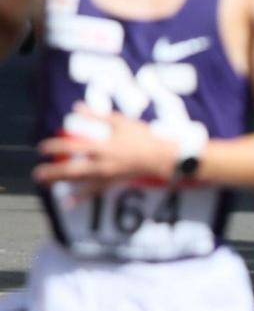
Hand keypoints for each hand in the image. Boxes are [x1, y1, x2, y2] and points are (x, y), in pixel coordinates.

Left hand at [33, 103, 177, 188]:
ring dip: (61, 183)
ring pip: (79, 182)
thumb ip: (98, 115)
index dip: (55, 148)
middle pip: (71, 170)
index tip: (42, 148)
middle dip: (52, 173)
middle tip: (37, 173)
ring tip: (45, 183)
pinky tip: (68, 203)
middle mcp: (101, 163)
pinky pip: (93, 192)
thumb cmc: (141, 136)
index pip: (72, 148)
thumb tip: (77, 108)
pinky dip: (79, 198)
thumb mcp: (120, 121)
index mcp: (102, 146)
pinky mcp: (112, 183)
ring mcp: (106, 176)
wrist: (160, 157)